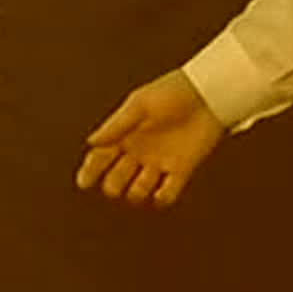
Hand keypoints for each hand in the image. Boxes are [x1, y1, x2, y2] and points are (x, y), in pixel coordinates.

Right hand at [75, 70, 224, 207]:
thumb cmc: (172, 92)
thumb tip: (92, 142)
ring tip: (140, 186)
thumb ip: (116, 126)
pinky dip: (162, 198)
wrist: (208, 95)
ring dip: (136, 193)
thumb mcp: (139, 105)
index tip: (84, 183)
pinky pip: (167, 193)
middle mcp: (138, 152)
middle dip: (113, 184)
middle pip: (116, 178)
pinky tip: (159, 194)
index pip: (100, 157)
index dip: (90, 171)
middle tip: (116, 183)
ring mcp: (159, 162)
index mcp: (124, 135)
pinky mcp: (181, 170)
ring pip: (138, 190)